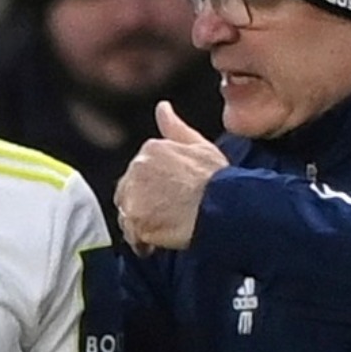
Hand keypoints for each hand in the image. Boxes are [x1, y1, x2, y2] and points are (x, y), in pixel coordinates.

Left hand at [114, 101, 227, 255]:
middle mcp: (137, 168)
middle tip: (166, 217)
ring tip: (164, 231)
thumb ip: (175, 128)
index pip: (138, 173)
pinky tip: (157, 244)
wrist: (222, 207)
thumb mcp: (200, 146)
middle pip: (128, 193)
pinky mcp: (136, 220)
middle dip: (143, 205)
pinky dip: (142, 243)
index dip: (152, 189)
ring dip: (142, 224)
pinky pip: (132, 236)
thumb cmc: (218, 180)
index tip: (167, 198)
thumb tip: (162, 108)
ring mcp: (134, 194)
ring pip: (128, 214)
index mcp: (151, 149)